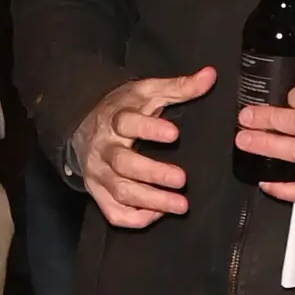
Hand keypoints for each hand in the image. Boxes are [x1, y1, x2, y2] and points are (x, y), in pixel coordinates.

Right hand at [72, 66, 215, 227]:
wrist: (85, 127)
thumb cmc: (123, 109)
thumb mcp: (148, 93)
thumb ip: (179, 87)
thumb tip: (210, 76)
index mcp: (115, 120)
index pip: (127, 123)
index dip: (149, 129)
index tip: (174, 134)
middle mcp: (103, 148)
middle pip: (123, 163)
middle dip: (153, 173)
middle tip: (182, 180)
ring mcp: (98, 174)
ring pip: (121, 191)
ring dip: (151, 200)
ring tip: (181, 205)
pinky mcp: (99, 194)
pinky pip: (114, 213)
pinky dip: (136, 218)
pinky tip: (159, 213)